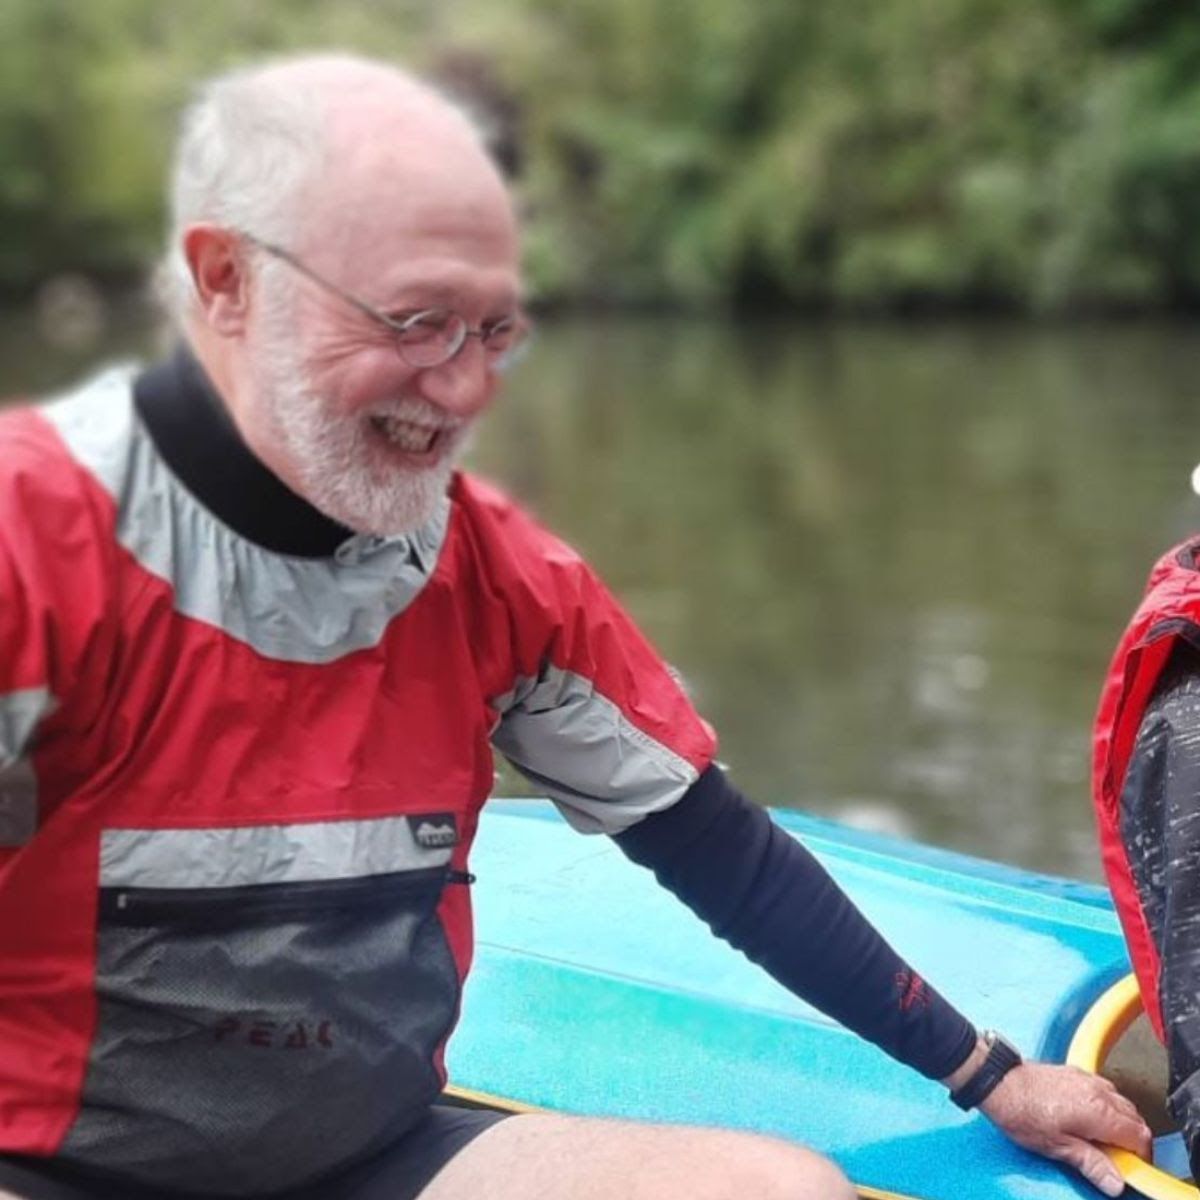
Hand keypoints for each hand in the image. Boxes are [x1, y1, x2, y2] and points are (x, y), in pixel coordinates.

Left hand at [979, 1061, 1151, 1196]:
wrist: (998, 1082)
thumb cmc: (1021, 1111)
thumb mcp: (1057, 1146)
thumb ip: (1091, 1164)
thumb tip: (1116, 1183)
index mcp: (1099, 1111)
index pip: (1140, 1136)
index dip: (1141, 1156)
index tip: (1131, 1168)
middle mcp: (1098, 1091)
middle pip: (1135, 1118)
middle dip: (1133, 1140)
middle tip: (1117, 1158)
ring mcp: (1087, 1078)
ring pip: (1122, 1102)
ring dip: (1121, 1122)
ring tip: (1102, 1140)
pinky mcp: (1075, 1072)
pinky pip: (1104, 1089)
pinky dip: (1107, 1105)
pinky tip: (1090, 1117)